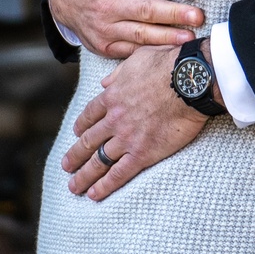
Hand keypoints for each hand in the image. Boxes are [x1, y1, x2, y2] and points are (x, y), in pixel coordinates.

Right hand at [48, 0, 202, 57]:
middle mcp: (107, 5)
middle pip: (145, 11)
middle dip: (173, 14)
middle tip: (198, 15)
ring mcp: (106, 27)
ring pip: (140, 34)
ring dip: (166, 37)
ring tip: (190, 37)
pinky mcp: (106, 45)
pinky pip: (130, 50)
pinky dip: (150, 53)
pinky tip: (170, 53)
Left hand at [62, 43, 209, 199]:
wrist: (187, 81)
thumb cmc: (167, 64)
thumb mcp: (137, 59)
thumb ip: (119, 73)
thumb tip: (106, 81)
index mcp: (113, 96)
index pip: (90, 115)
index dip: (81, 125)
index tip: (76, 133)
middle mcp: (114, 119)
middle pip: (89, 141)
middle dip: (75, 155)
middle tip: (66, 166)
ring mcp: (127, 138)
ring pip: (98, 161)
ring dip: (84, 175)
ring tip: (74, 186)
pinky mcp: (143, 153)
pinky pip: (119, 173)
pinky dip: (105, 185)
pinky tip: (94, 194)